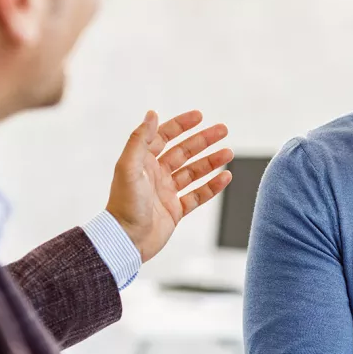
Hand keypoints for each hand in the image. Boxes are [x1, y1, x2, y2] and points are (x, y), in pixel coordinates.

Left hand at [106, 110, 233, 261]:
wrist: (126, 240)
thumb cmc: (124, 204)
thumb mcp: (129, 166)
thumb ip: (140, 139)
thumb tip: (152, 113)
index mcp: (143, 162)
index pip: (165, 137)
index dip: (181, 125)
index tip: (200, 116)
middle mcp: (156, 175)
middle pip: (184, 152)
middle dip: (203, 140)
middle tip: (223, 130)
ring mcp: (167, 192)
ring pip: (194, 173)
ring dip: (211, 162)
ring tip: (228, 153)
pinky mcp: (175, 210)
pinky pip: (198, 195)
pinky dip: (212, 187)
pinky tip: (226, 178)